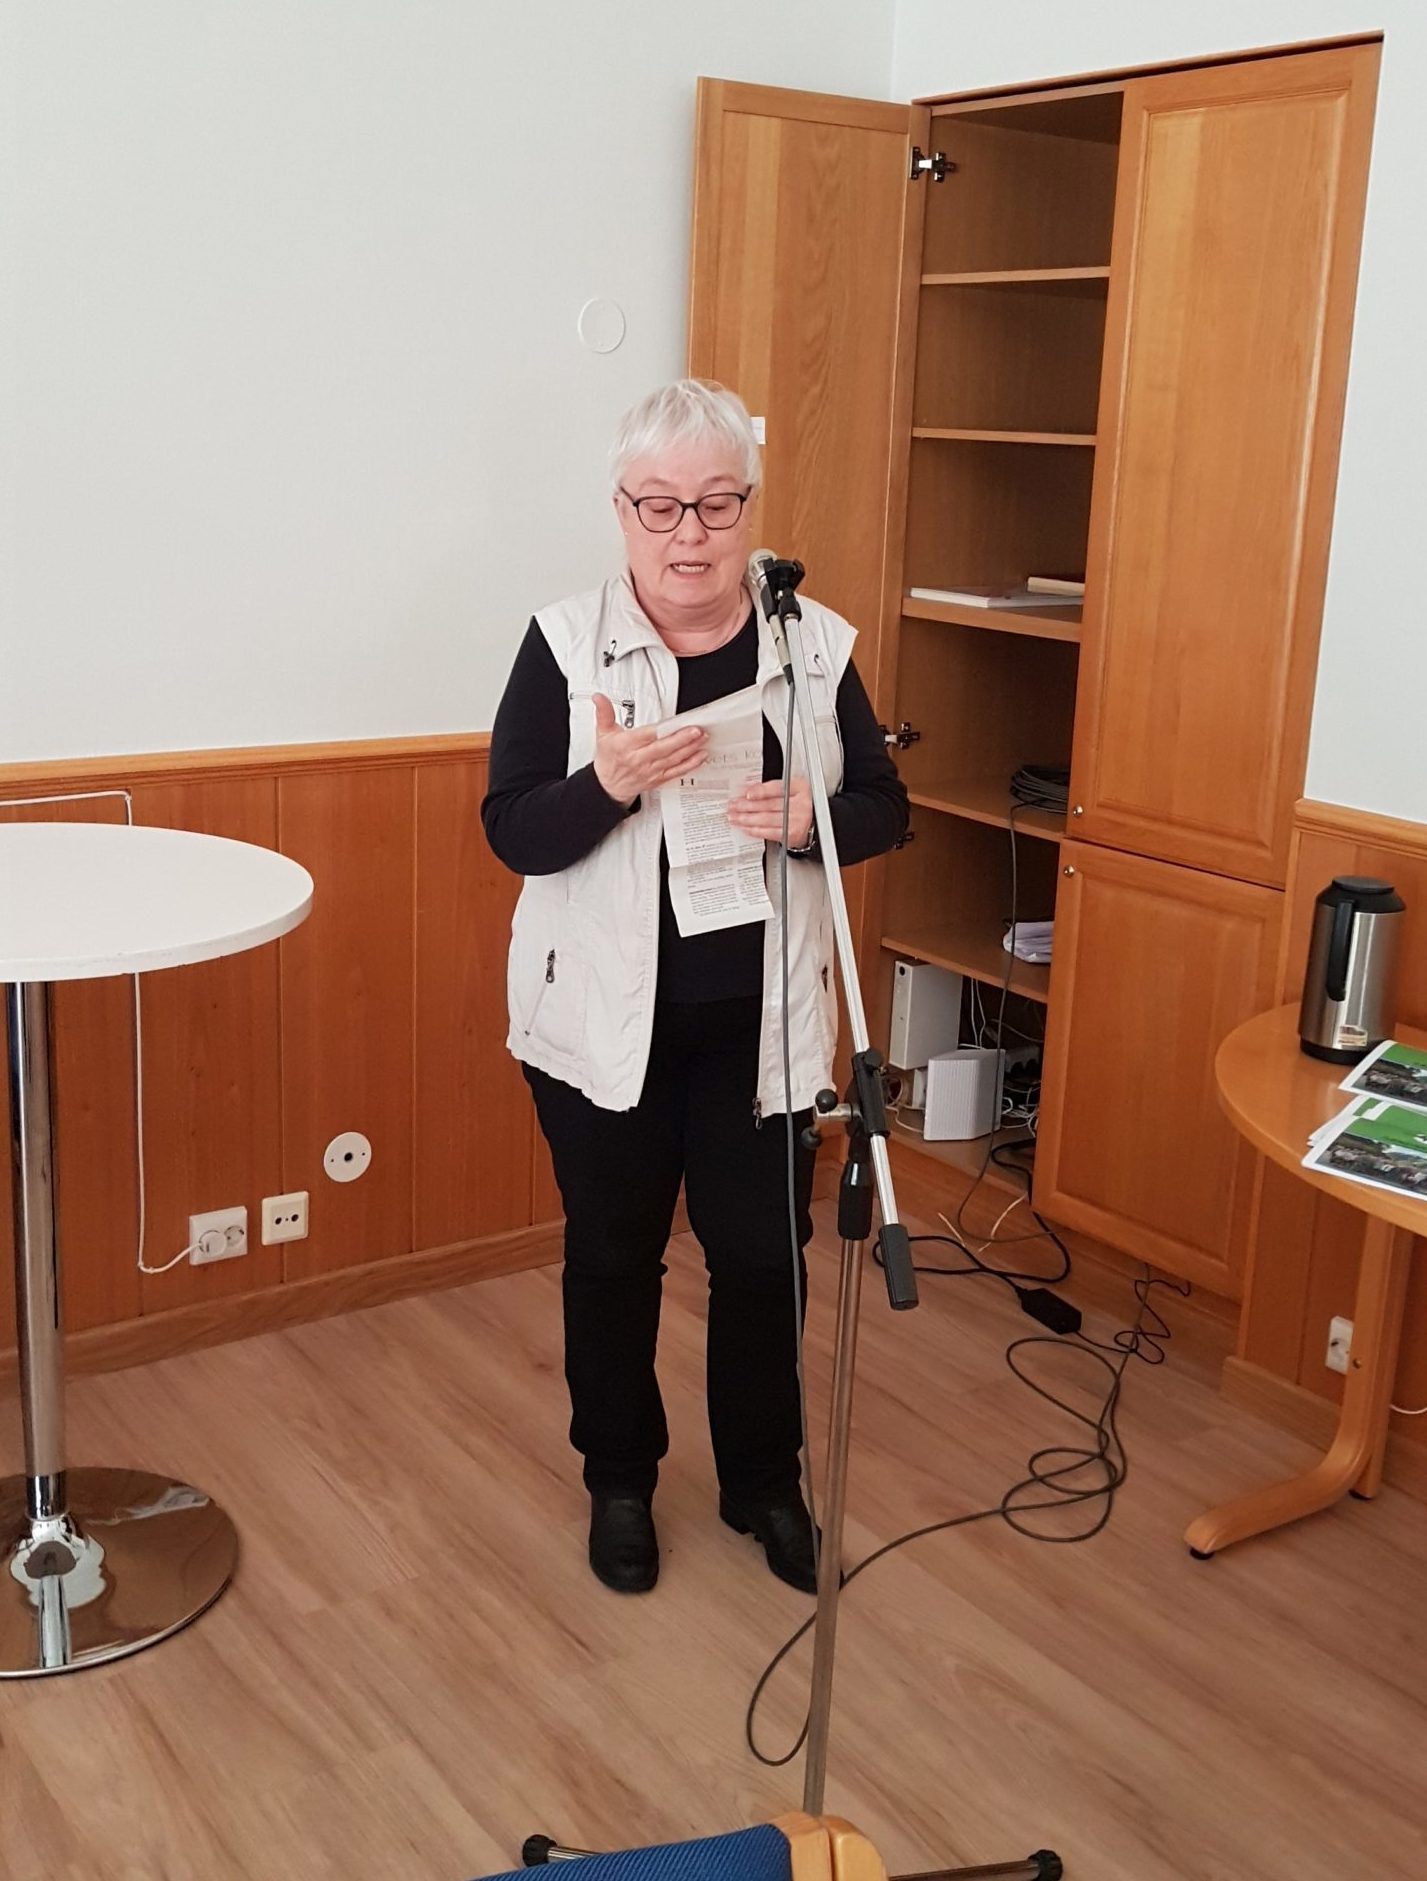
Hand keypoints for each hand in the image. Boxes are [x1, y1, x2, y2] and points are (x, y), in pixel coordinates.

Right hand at [592, 694, 706, 804]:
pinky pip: (676, 772)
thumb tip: (599, 698)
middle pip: (664, 749)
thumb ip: (604, 713)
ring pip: (673, 759)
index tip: (676, 724)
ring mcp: (650, 771)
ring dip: (690, 749)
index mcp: (626, 746)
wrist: (608, 786)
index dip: (663, 731)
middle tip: (697, 730)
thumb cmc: (609, 759)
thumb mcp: (603, 733)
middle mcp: (639, 760)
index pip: (646, 736)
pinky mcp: (658, 779)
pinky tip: (700, 756)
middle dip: (682, 739)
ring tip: (702, 739)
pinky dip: (690, 764)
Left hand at [727, 776, 813, 848]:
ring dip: (746, 818)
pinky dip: (754, 830)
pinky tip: (745, 827)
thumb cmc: (798, 805)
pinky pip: (768, 832)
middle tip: (733, 805)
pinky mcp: (791, 834)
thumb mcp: (789, 790)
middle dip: (747, 805)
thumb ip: (770, 788)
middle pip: (768, 804)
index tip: (746, 793)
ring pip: (766, 818)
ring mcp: (796, 820)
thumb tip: (748, 789)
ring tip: (734, 817)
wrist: (813, 823)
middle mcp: (800, 804)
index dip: (761, 791)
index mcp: (800, 788)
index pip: (778, 788)